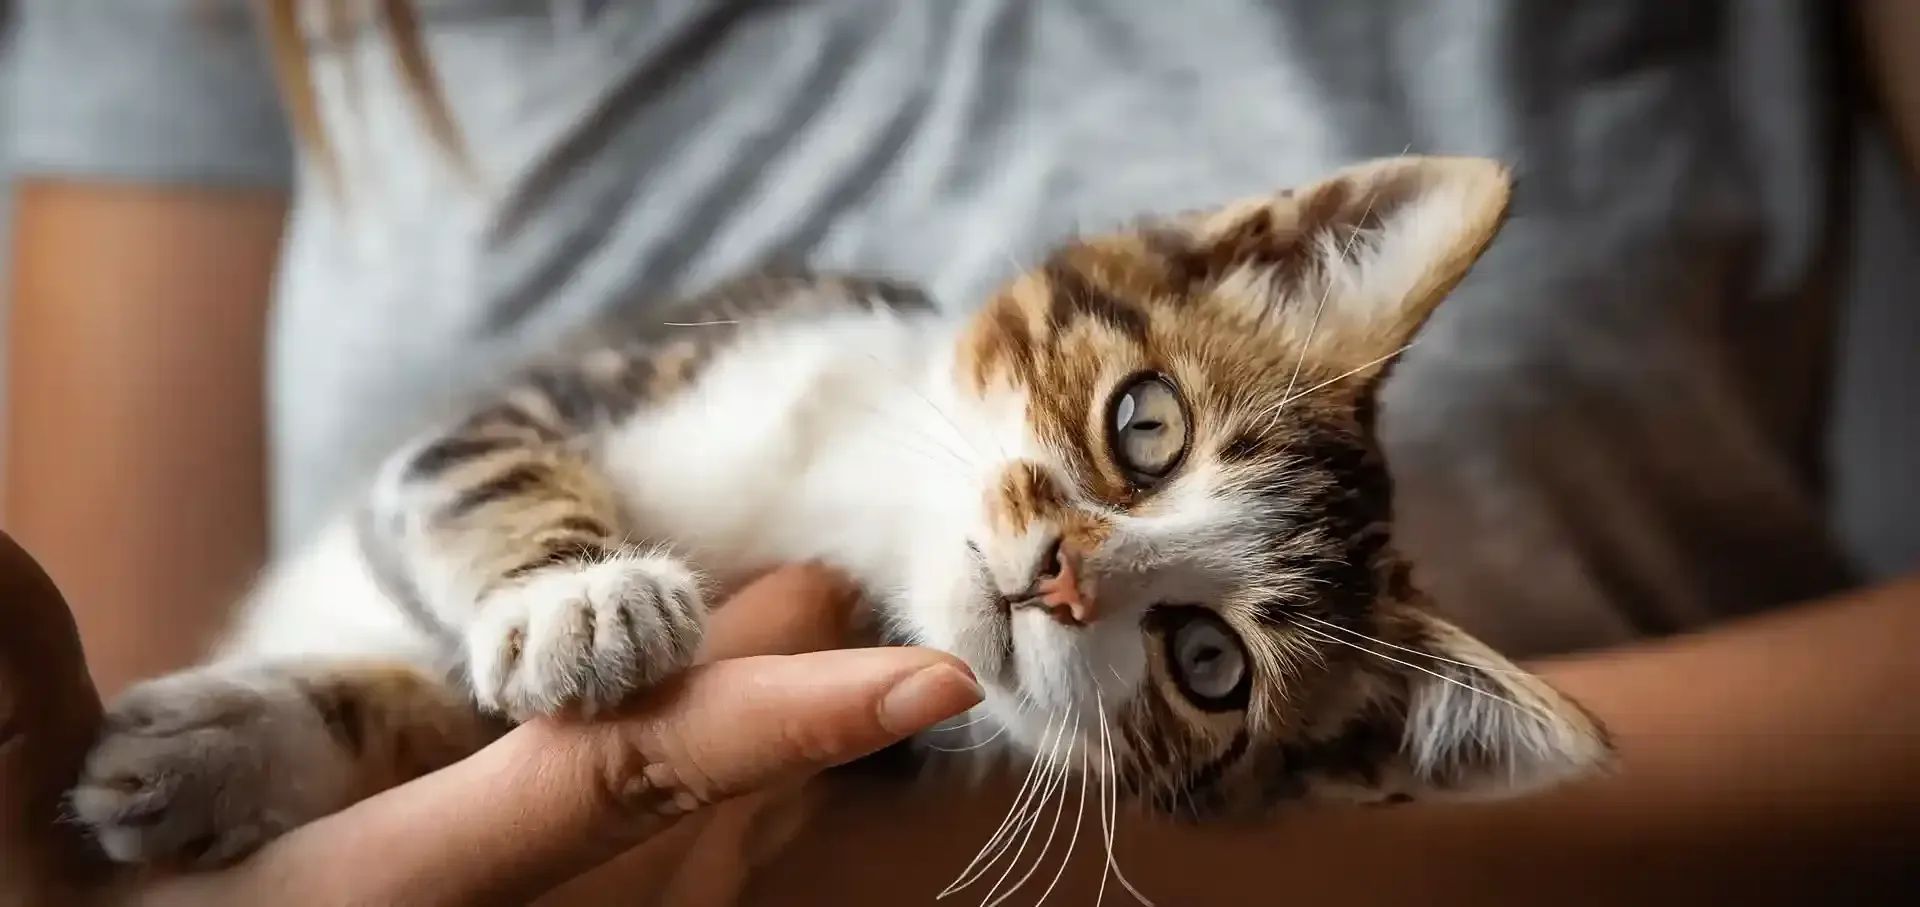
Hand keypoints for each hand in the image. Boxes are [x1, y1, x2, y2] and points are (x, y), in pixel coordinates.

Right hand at [0, 532, 981, 906]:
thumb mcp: (23, 865)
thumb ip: (10, 719)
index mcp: (402, 898)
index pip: (616, 781)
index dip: (776, 718)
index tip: (927, 673)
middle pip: (708, 804)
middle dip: (776, 684)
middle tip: (811, 578)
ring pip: (726, 853)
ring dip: (768, 743)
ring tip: (780, 635)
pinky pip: (698, 887)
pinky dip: (733, 814)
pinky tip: (726, 769)